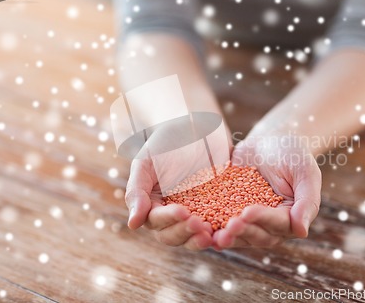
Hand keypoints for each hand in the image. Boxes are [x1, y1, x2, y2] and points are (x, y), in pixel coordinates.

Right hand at [124, 119, 219, 250]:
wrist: (195, 125)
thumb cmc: (166, 142)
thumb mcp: (146, 162)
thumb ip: (137, 191)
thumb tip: (133, 224)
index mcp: (154, 207)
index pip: (157, 221)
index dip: (169, 220)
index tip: (183, 212)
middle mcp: (174, 216)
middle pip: (175, 236)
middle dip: (186, 233)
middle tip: (200, 226)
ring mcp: (197, 214)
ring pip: (196, 237)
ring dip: (202, 239)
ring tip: (212, 234)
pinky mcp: (218, 209)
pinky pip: (220, 226)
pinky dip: (224, 232)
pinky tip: (231, 230)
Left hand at [213, 135, 320, 248]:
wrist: (268, 141)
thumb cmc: (292, 153)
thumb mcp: (305, 171)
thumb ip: (307, 200)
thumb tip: (302, 231)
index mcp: (291, 218)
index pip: (278, 224)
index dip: (262, 219)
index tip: (247, 212)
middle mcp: (269, 226)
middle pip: (257, 235)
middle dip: (242, 231)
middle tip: (227, 226)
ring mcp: (248, 222)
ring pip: (237, 234)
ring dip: (225, 235)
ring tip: (211, 234)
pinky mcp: (230, 212)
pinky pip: (220, 222)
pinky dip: (210, 225)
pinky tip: (197, 224)